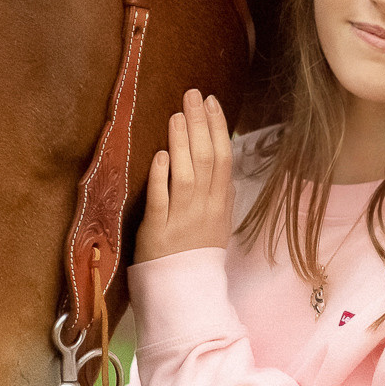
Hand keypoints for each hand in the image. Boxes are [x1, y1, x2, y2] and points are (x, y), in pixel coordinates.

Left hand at [135, 89, 233, 263]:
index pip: (223, 158)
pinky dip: (161, 177)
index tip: (211, 102)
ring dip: (182, 143)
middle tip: (191, 95)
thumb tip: (226, 167)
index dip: (218, 128)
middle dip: (200, 124)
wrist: (183, 291)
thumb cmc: (197, 254)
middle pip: (206, 160)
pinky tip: (160, 155)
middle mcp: (205, 208)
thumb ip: (222, 195)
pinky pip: (161, 200)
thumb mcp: (218, 224)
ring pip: (186, 175)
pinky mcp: (158, 231)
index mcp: (220, 204)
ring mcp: (182, 219)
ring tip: (176, 115)